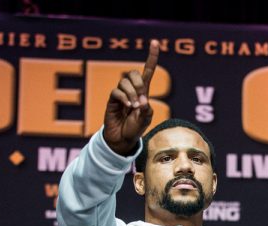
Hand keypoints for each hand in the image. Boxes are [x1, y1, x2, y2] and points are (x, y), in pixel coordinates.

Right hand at [103, 39, 159, 155]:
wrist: (122, 140)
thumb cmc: (135, 129)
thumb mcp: (146, 119)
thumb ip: (147, 109)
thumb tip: (142, 99)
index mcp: (143, 92)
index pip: (148, 70)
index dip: (152, 57)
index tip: (156, 42)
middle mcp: (131, 90)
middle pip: (133, 73)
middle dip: (139, 83)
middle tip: (142, 98)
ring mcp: (120, 95)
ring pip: (124, 82)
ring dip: (132, 93)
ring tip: (135, 107)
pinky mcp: (111, 101)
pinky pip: (116, 92)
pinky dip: (124, 98)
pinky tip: (128, 107)